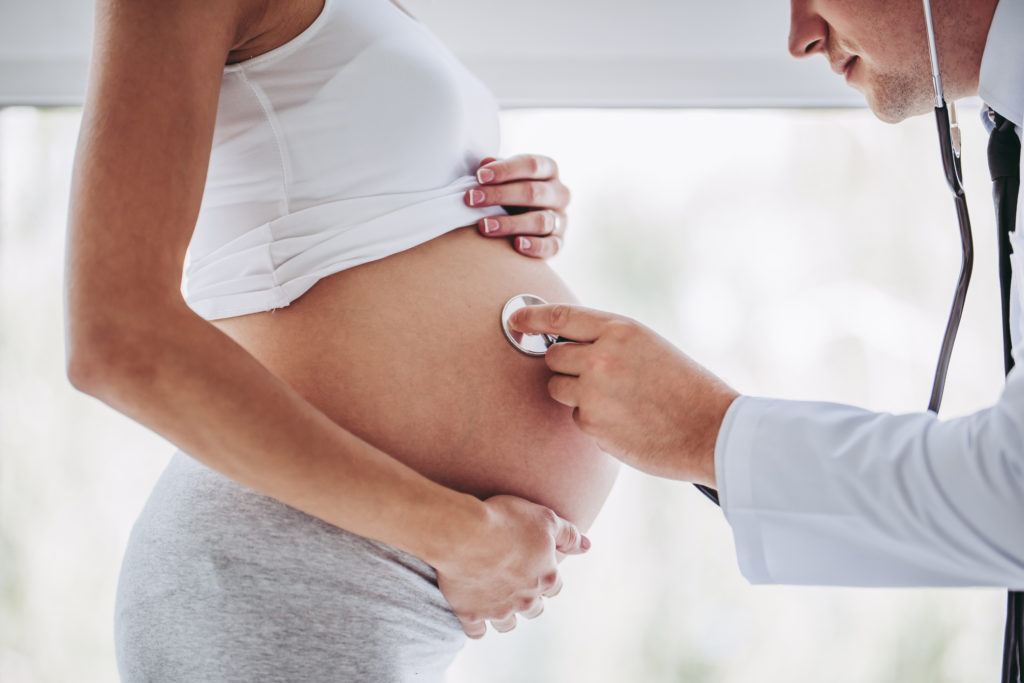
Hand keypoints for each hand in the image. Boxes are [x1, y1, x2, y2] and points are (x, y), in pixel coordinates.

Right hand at [433, 494, 587, 638]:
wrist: (465, 534)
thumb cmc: (506, 521)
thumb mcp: (545, 519)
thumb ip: (568, 535)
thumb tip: (587, 546)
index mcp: (546, 578)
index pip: (554, 587)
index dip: (546, 577)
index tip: (534, 567)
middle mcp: (525, 599)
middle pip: (534, 609)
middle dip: (528, 599)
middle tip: (516, 584)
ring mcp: (498, 610)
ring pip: (507, 624)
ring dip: (505, 615)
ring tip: (496, 602)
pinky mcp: (471, 614)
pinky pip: (477, 632)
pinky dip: (476, 625)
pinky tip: (473, 614)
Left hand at [465, 154, 569, 258]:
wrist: (525, 222)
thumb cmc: (511, 192)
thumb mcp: (505, 177)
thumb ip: (496, 170)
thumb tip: (485, 164)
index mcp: (548, 170)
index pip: (531, 165)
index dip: (505, 170)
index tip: (479, 176)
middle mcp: (559, 193)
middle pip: (534, 192)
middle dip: (500, 195)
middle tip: (472, 199)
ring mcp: (560, 219)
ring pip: (540, 221)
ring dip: (510, 224)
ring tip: (484, 226)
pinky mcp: (558, 242)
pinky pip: (551, 246)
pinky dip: (535, 246)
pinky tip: (516, 245)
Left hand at [507, 304, 738, 485]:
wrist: (710, 429)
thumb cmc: (683, 386)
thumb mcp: (648, 346)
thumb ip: (608, 341)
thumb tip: (565, 344)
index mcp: (619, 330)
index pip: (562, 317)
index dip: (532, 317)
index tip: (515, 319)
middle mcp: (601, 357)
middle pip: (553, 357)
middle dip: (565, 366)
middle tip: (596, 377)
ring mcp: (594, 392)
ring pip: (558, 389)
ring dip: (576, 395)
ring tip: (618, 401)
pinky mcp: (592, 425)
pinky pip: (576, 418)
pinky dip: (593, 421)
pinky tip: (625, 422)